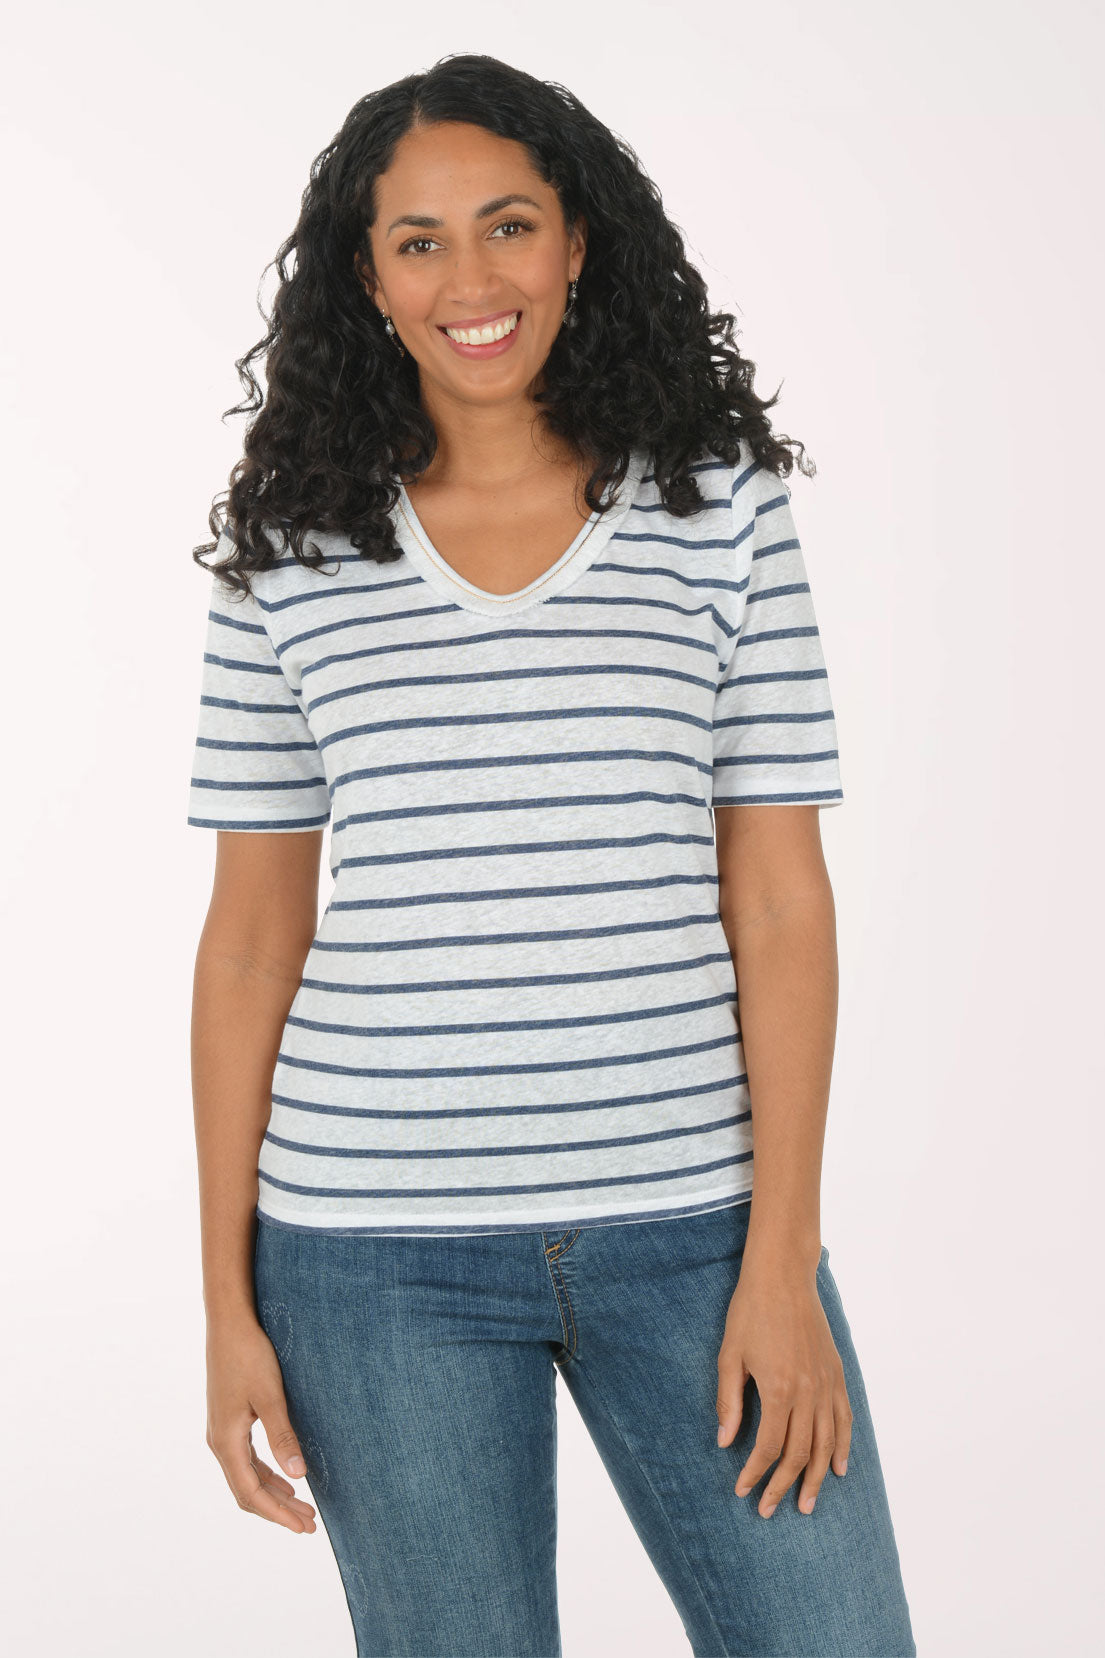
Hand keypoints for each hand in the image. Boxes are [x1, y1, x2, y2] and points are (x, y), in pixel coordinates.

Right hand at [205, 1313, 317, 1533]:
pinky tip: (286, 1476)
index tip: (303, 1527)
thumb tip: (299, 1477)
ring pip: (247, 1476)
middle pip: (248, 1490)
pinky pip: (247, 1460)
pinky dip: (267, 1474)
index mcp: (226, 1442)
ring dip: (274, 1493)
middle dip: (278, 1510)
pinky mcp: (229, 1420)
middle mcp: (219, 1442)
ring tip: (303, 1506)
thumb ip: (283, 1436)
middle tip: (310, 1523)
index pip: (251, 1493)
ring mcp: (222, 1432)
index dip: (277, 1514)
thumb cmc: (249, 1355)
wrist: (229, 1324)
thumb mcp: (270, 1396)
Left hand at [715, 1258, 851, 1517]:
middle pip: (800, 1454)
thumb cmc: (750, 1312)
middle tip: (770, 1509)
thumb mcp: (729, 1355)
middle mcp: (808, 1392)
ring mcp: (826, 1383)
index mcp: (779, 1389)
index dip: (756, 1473)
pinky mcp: (836, 1373)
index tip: (742, 1490)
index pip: (770, 1448)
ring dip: (817, 1477)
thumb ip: (729, 1401)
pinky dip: (843, 1447)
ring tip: (807, 1504)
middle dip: (784, 1486)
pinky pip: (845, 1419)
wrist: (783, 1276)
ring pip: (826, 1444)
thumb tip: (725, 1442)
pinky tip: (838, 1468)